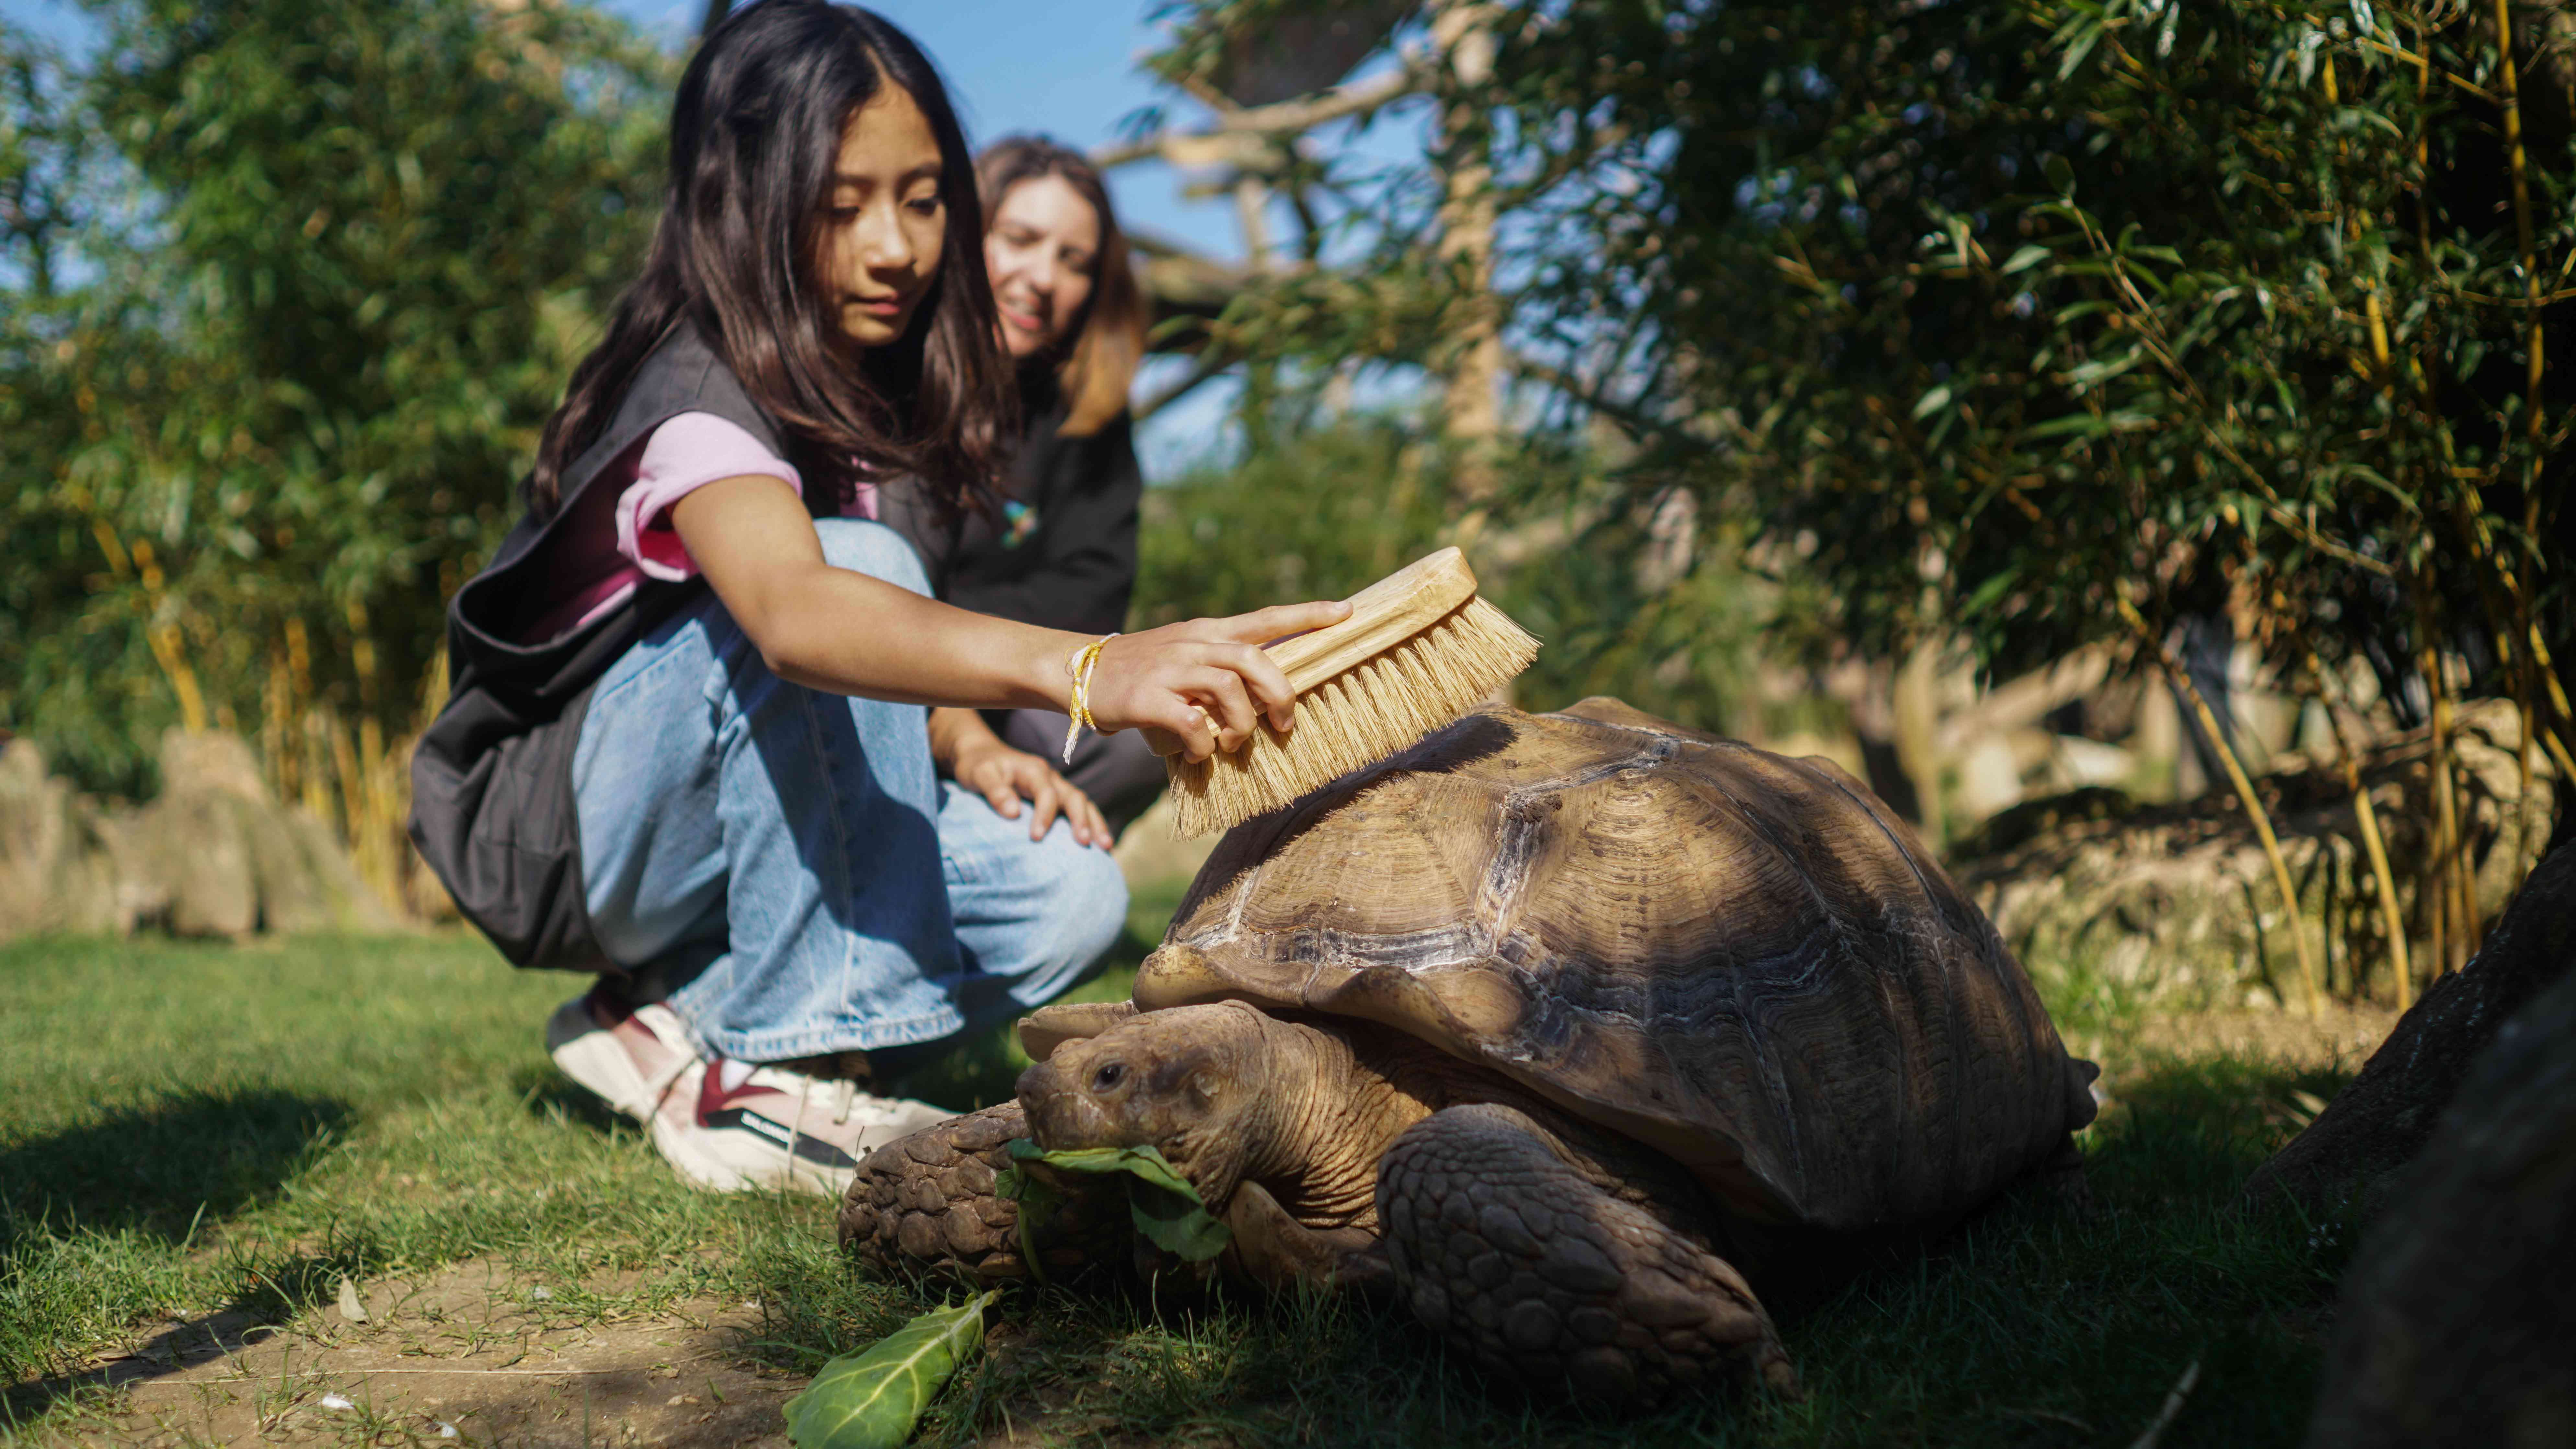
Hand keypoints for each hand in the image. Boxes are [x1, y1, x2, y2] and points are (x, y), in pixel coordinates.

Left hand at [948, 731, 1111, 847]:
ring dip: (1095, 824)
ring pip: (1083, 803)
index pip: (1046, 794)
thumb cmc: (978, 766)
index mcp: (1034, 771)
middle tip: (1085, 844)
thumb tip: (1014, 813)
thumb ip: (995, 791)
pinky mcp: (1056, 796)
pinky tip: (1098, 844)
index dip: (1044, 816)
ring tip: (1106, 848)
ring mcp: (1056, 786)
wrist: (981, 755)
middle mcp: (1050, 777)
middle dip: (1082, 820)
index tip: (1035, 838)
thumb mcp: (979, 775)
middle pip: (1074, 797)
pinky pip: (1079, 809)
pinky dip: (1091, 824)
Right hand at [1079, 600, 1351, 762]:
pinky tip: (1199, 754)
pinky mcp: (1148, 699)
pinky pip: (1191, 724)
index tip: (1345, 611)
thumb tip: (1262, 699)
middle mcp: (1193, 645)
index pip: (1265, 618)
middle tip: (1284, 723)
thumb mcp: (1185, 657)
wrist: (1080, 670)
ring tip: (1233, 745)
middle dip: (1280, 694)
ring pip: (1229, 691)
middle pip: (1255, 659)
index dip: (1307, 614)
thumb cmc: (1142, 671)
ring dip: (1241, 726)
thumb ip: (1221, 670)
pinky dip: (1203, 745)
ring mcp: (1171, 670)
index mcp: (1208, 632)